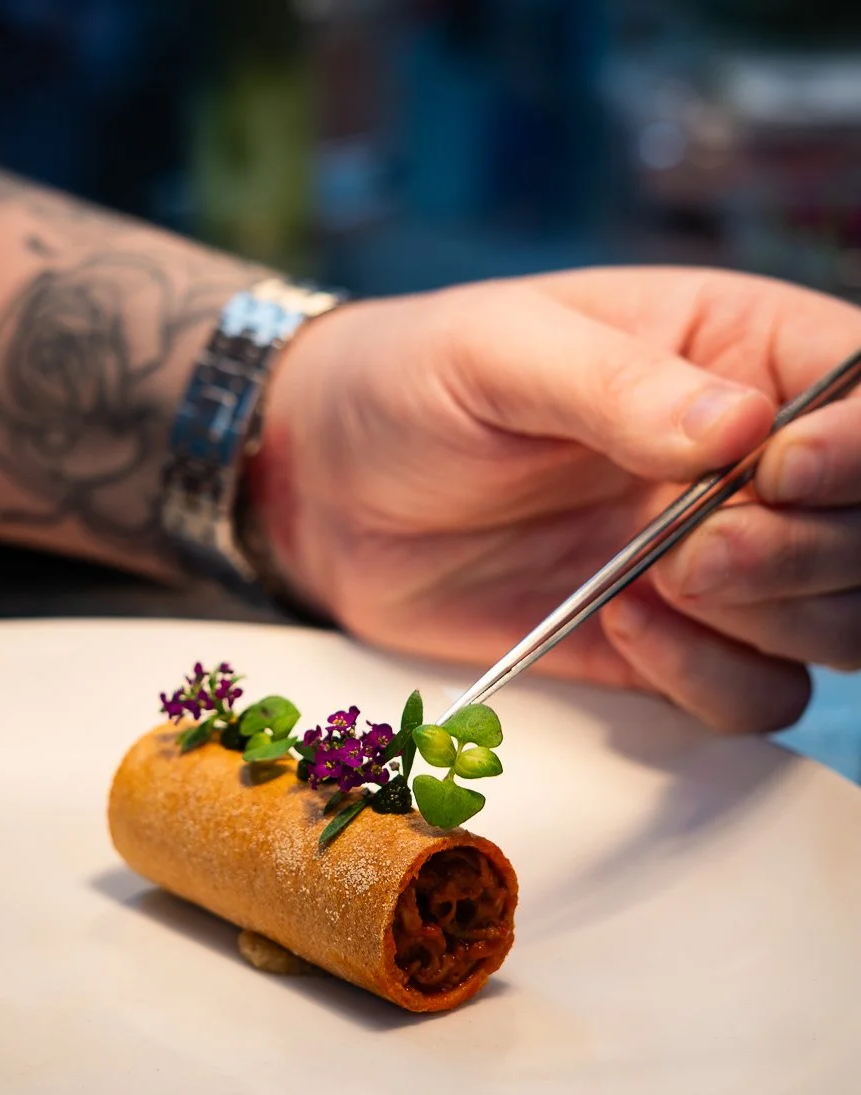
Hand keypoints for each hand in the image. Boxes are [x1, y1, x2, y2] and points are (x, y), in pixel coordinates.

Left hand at [257, 266, 860, 732]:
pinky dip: (714, 678)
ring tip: (661, 580)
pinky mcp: (672, 646)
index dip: (857, 446)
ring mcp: (720, 562)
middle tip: (697, 548)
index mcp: (737, 352)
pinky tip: (624, 625)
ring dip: (776, 618)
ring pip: (843, 620)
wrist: (334, 496)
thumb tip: (741, 428)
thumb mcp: (500, 355)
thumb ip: (618, 385)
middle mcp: (751, 464)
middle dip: (809, 549)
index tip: (779, 470)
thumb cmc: (411, 388)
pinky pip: (758, 693)